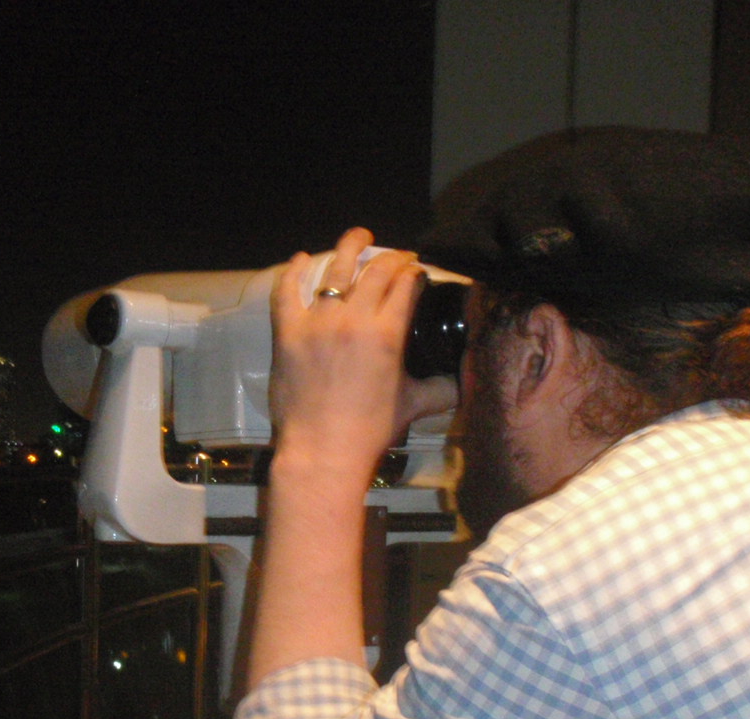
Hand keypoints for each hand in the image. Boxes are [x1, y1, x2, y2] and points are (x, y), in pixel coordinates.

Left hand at [269, 227, 428, 478]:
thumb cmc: (370, 431)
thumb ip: (440, 390)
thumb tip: (462, 385)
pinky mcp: (288, 333)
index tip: (416, 271)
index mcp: (388, 332)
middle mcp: (354, 318)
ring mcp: (318, 322)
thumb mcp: (412, 405)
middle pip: (376, 271)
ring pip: (336, 270)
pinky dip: (294, 271)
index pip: (405, 285)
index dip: (414, 272)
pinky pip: (287, 292)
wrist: (322, 451)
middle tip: (397, 256)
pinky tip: (301, 259)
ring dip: (349, 247)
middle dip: (391, 257)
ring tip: (359, 237)